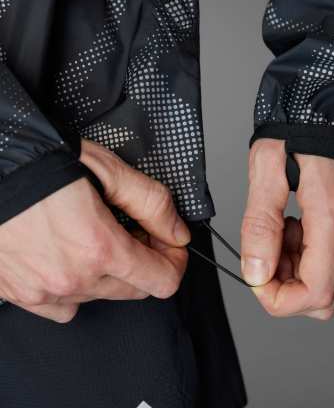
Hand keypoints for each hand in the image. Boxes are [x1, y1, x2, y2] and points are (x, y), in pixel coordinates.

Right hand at [0, 140, 189, 322]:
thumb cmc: (41, 162)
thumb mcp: (108, 170)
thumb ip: (152, 203)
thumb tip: (176, 232)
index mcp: (99, 247)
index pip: (162, 280)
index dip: (174, 261)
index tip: (169, 245)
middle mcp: (73, 277)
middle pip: (135, 290)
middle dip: (144, 263)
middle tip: (133, 233)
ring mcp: (44, 291)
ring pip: (101, 296)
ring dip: (110, 273)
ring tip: (95, 239)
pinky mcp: (21, 294)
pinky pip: (64, 307)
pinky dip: (76, 287)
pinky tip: (70, 260)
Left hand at [241, 139, 333, 319]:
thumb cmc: (302, 127)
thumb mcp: (266, 167)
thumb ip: (259, 224)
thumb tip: (256, 272)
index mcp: (332, 213)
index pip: (315, 292)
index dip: (279, 299)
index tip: (256, 276)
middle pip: (324, 297)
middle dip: (285, 285)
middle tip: (266, 250)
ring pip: (330, 281)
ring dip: (295, 269)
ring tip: (281, 229)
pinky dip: (309, 255)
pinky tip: (297, 225)